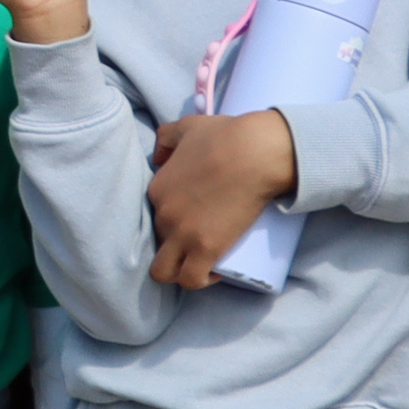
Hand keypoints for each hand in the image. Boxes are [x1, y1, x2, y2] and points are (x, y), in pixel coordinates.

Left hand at [144, 109, 301, 287]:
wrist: (255, 153)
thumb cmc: (226, 136)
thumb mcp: (186, 127)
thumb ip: (166, 137)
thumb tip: (160, 156)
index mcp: (156, 189)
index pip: (153, 216)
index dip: (171, 220)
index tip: (192, 219)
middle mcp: (163, 215)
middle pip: (159, 242)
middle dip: (175, 245)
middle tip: (198, 240)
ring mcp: (182, 235)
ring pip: (164, 271)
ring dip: (178, 271)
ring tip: (200, 263)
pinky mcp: (205, 249)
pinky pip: (190, 280)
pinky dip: (199, 280)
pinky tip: (213, 272)